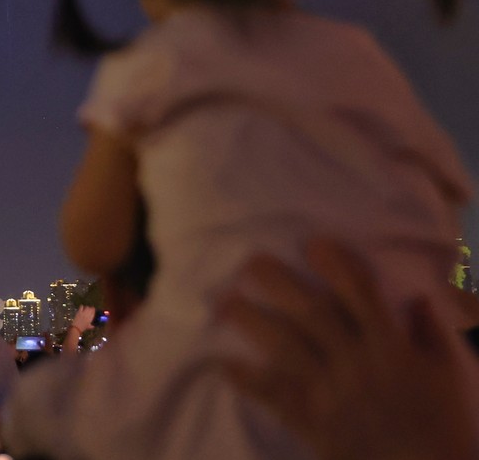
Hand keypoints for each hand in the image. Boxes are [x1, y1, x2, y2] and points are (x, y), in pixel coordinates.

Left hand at [70, 305, 95, 333]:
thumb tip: (94, 326)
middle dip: (90, 308)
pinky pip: (81, 306)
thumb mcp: (89, 327)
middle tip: (89, 309)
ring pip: (86, 307)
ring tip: (86, 309)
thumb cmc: (83, 327)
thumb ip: (92, 326)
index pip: (93, 311)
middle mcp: (88, 314)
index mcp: (91, 318)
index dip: (93, 310)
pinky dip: (82, 306)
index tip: (93, 310)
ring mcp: (83, 312)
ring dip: (86, 307)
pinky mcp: (79, 311)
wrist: (77, 327)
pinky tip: (81, 308)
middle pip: (90, 308)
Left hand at [219, 239, 478, 459]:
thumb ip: (431, 331)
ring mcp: (332, 394)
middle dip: (279, 282)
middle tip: (249, 261)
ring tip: (224, 301)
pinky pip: (274, 398)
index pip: (362, 294)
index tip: (313, 244)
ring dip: (251, 322)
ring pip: (285, 348)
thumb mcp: (448, 374)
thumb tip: (417, 296)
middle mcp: (357, 364)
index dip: (337, 265)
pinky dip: (247, 381)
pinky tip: (221, 362)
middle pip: (312, 312)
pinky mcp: (314, 423)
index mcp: (392, 348)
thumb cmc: (442, 425)